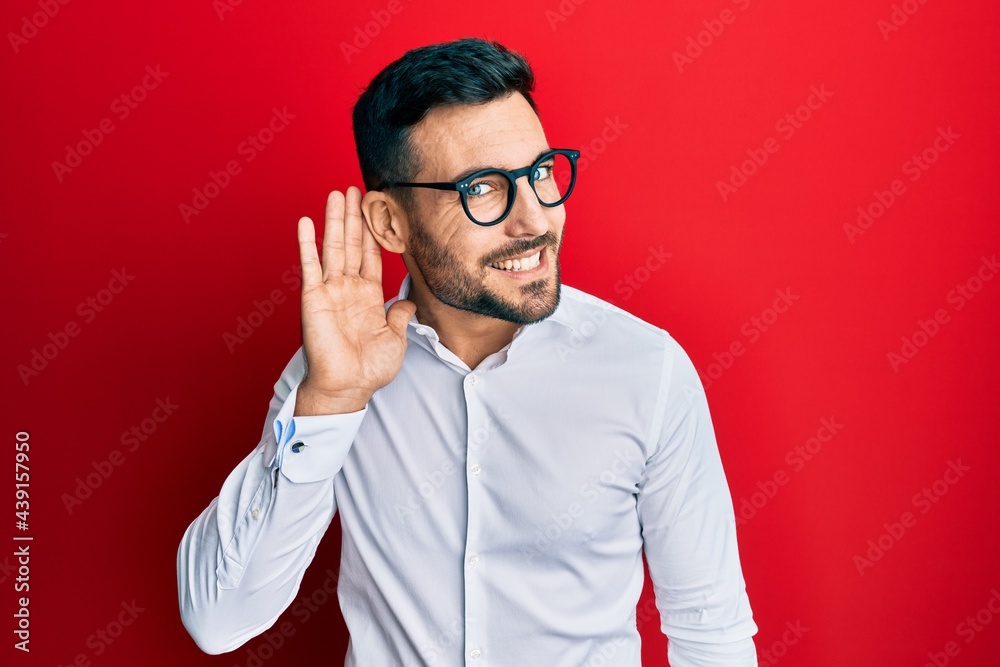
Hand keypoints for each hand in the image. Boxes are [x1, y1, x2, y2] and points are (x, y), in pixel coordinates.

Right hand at [294, 187, 415, 415]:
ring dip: (334, 220)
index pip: (371, 256)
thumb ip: (400, 315)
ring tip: (337, 194)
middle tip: (356, 189)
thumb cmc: (370, 369)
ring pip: (333, 248)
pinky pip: (310, 266)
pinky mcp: (314, 298)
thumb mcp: (396, 339)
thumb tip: (408, 301)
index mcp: (368, 296)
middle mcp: (348, 289)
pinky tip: (307, 222)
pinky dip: (307, 243)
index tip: (376, 210)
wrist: (348, 388)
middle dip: (354, 217)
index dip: (374, 233)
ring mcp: (330, 291)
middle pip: (352, 244)